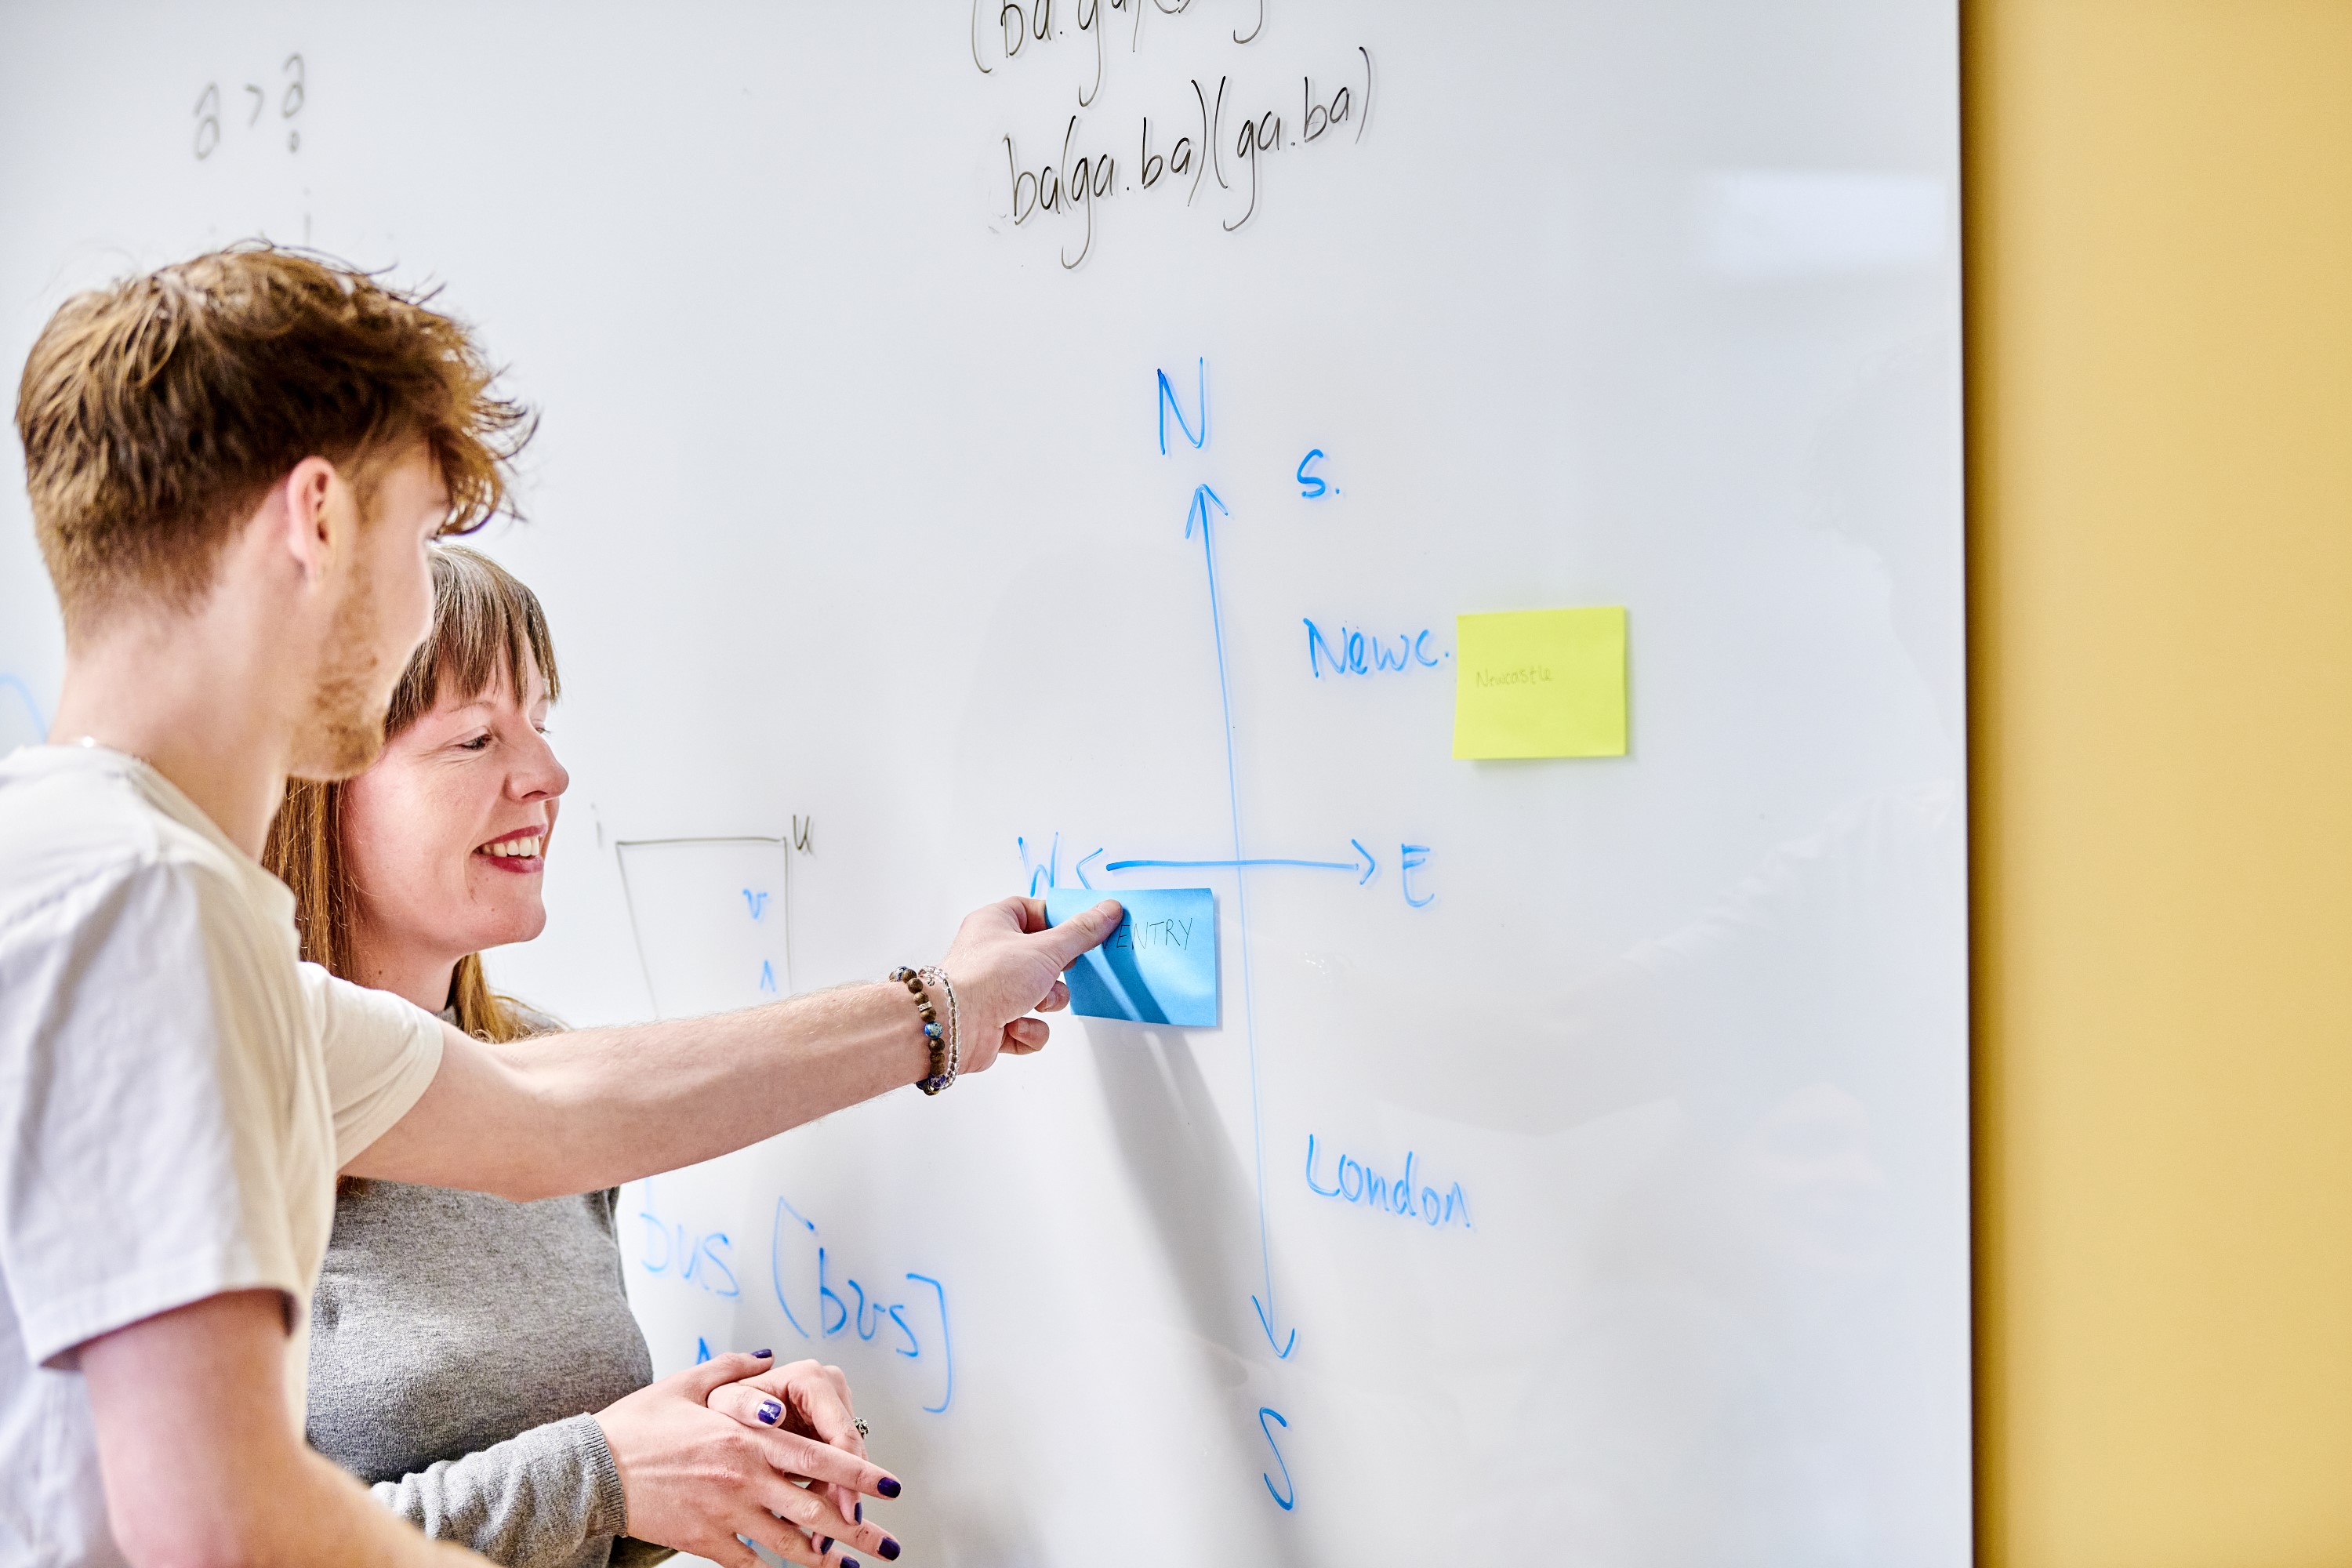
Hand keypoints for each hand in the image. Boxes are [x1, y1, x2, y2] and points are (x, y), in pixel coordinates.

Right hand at [595, 1351, 903, 1567]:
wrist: (592, 1470)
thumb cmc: (638, 1425)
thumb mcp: (687, 1383)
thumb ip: (735, 1369)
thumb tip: (769, 1355)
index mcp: (746, 1437)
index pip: (817, 1456)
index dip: (859, 1473)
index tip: (891, 1486)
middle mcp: (743, 1477)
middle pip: (813, 1506)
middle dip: (857, 1528)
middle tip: (888, 1544)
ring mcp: (725, 1513)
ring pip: (787, 1541)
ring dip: (823, 1557)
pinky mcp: (704, 1540)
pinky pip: (750, 1560)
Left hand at [939, 895, 1121, 1073]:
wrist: (954, 1026)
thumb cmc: (986, 978)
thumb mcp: (1046, 948)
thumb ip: (1081, 932)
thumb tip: (1108, 911)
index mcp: (996, 923)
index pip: (1035, 911)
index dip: (1060, 922)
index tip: (1083, 931)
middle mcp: (993, 954)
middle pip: (1045, 957)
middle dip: (1057, 974)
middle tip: (1056, 972)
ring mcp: (994, 990)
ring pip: (1042, 995)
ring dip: (1046, 1003)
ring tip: (1032, 1003)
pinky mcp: (997, 1022)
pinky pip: (1030, 1026)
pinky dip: (1029, 1029)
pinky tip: (1015, 1025)